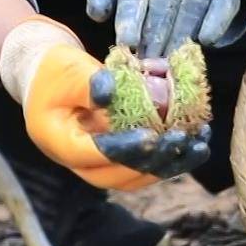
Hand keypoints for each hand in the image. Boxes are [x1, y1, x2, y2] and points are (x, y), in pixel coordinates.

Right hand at [0, 16, 210, 188]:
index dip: (122, 148)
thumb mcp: (66, 67)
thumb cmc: (55, 69)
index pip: (91, 153)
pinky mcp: (113, 157)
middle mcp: (75, 161)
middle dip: (152, 161)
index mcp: (58, 141)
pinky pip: (141, 165)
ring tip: (199, 146)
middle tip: (181, 140)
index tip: (152, 136)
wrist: (47, 77)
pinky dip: (168, 157)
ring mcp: (95, 163)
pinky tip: (195, 141)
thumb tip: (110, 93)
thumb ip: (88, 81)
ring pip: (133, 177)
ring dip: (168, 165)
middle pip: (115, 175)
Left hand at [85, 0, 244, 57]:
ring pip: (193, 3)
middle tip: (148, 64)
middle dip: (155, 36)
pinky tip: (206, 41)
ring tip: (170, 61)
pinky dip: (216, 20)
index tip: (126, 44)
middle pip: (164, 1)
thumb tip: (97, 15)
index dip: (130, 18)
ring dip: (182, 35)